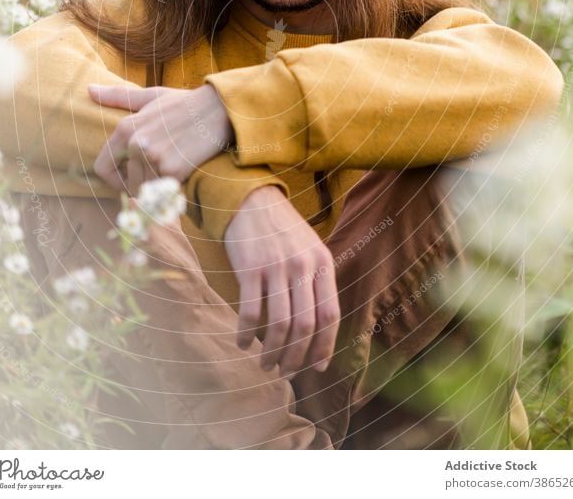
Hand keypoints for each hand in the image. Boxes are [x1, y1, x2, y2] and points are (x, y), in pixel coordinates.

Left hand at [90, 83, 234, 192]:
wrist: (219, 109)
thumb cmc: (184, 103)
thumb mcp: (150, 96)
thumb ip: (117, 96)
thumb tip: (89, 89)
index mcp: (125, 129)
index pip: (102, 168)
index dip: (113, 178)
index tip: (129, 176)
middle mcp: (136, 144)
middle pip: (128, 182)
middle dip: (142, 181)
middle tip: (162, 168)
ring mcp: (154, 158)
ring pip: (146, 189)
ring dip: (158, 185)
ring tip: (174, 166)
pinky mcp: (173, 171)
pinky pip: (163, 191)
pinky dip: (173, 186)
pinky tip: (184, 169)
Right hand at [224, 185, 340, 376]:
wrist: (253, 200)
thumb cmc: (283, 230)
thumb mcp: (310, 248)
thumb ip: (317, 282)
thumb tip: (318, 330)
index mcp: (323, 262)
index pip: (330, 315)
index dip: (325, 346)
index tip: (317, 368)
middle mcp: (302, 265)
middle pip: (305, 325)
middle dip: (296, 357)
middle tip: (286, 373)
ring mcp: (275, 266)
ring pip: (279, 324)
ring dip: (273, 352)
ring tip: (266, 364)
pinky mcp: (249, 268)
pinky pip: (250, 312)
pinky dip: (246, 334)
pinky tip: (242, 343)